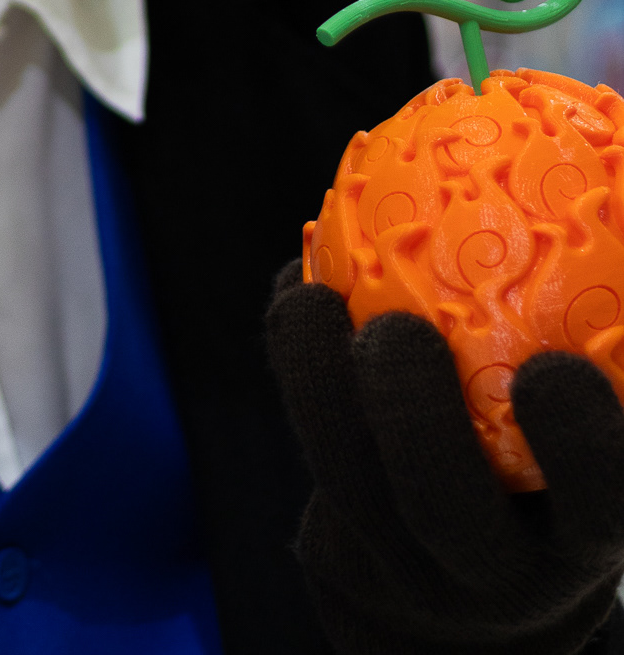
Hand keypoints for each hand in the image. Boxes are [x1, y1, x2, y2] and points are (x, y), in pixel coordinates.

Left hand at [266, 261, 623, 654]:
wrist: (473, 601)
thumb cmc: (568, 464)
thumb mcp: (604, 429)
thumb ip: (605, 345)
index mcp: (587, 532)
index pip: (603, 497)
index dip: (580, 445)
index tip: (553, 371)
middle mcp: (500, 573)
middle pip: (447, 510)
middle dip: (413, 419)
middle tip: (400, 330)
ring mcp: (412, 574)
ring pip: (351, 490)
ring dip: (323, 386)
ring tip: (314, 302)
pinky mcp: (347, 553)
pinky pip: (310, 452)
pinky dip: (298, 364)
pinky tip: (297, 288)